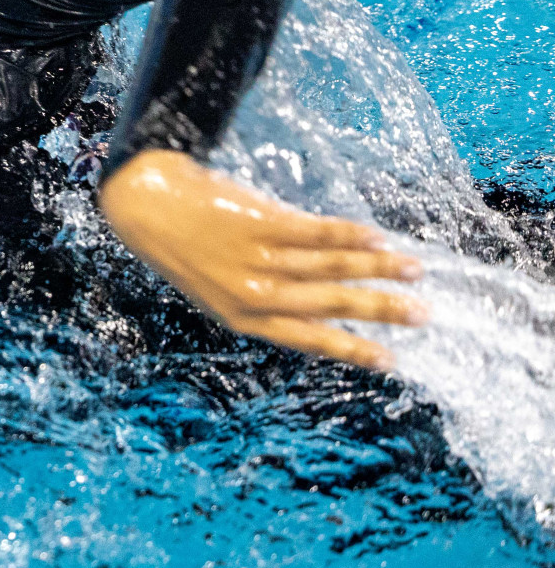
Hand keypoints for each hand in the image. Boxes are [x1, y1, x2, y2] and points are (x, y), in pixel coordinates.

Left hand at [98, 149, 427, 369]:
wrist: (146, 206)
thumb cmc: (183, 247)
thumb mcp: (215, 289)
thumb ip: (259, 301)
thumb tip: (314, 307)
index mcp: (244, 318)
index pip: (310, 340)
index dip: (353, 350)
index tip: (391, 361)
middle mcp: (253, 294)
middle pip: (330, 305)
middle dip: (380, 311)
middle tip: (422, 316)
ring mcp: (256, 258)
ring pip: (329, 268)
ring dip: (377, 269)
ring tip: (413, 270)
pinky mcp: (258, 224)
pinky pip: (314, 233)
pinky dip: (349, 236)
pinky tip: (377, 239)